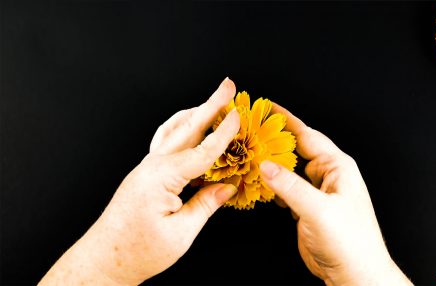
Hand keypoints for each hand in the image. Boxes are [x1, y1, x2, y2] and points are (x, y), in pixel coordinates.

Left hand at [40, 78, 239, 284]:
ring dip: (194, 114)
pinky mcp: (145, 174)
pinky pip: (165, 144)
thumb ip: (206, 205)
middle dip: (210, 105)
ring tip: (212, 103)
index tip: (240, 116)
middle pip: (187, 128)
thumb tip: (227, 187)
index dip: (225, 133)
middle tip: (227, 86)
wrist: (105, 259)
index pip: (202, 150)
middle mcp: (152, 166)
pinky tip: (190, 132)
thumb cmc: (138, 251)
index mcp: (162, 177)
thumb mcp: (181, 233)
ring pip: (173, 131)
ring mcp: (146, 168)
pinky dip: (182, 131)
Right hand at [260, 104, 412, 285]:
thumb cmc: (351, 243)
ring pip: (290, 170)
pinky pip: (287, 189)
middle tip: (251, 130)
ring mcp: (318, 192)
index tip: (267, 106)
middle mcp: (328, 176)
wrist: (355, 274)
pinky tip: (261, 184)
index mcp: (338, 167)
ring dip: (272, 164)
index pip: (307, 135)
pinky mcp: (308, 208)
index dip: (286, 119)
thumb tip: (266, 165)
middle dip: (274, 140)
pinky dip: (273, 185)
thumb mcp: (319, 210)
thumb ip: (291, 187)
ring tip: (250, 154)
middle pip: (297, 150)